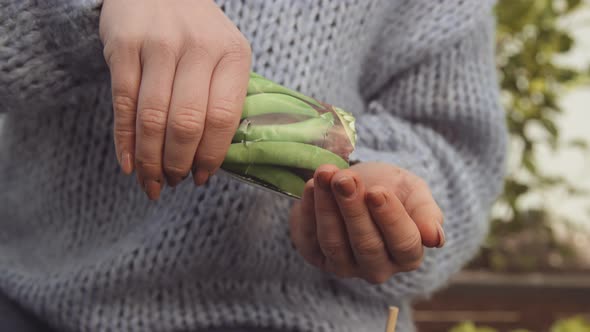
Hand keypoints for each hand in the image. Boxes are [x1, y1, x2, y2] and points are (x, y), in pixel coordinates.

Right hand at [99, 0, 251, 198]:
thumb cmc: (196, 33)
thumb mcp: (224, 56)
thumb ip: (222, 98)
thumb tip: (208, 161)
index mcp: (233, 54)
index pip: (223, 117)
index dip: (210, 156)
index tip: (202, 178)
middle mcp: (199, 47)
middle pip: (187, 123)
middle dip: (178, 163)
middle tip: (173, 181)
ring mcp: (159, 44)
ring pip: (153, 118)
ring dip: (151, 160)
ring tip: (152, 182)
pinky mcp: (123, 45)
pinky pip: (123, 104)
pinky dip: (125, 141)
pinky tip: (129, 164)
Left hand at [289, 162, 444, 283]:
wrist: (356, 184)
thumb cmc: (390, 189)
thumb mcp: (413, 192)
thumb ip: (427, 213)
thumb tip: (435, 239)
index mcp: (407, 255)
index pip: (404, 243)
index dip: (389, 218)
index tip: (377, 191)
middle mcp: (376, 268)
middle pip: (366, 245)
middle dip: (353, 209)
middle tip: (345, 179)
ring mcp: (343, 266)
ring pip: (334, 243)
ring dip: (327, 207)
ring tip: (326, 175)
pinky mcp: (314, 255)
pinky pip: (308, 237)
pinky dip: (308, 210)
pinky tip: (311, 185)